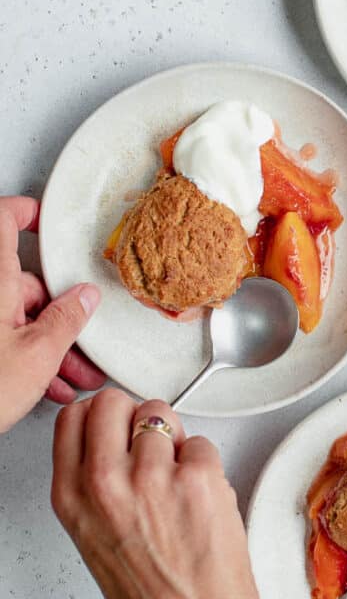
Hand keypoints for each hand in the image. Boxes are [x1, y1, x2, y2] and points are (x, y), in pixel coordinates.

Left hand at [0, 196, 104, 432]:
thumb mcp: (37, 355)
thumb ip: (67, 320)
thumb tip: (85, 297)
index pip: (4, 220)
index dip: (25, 213)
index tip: (45, 220)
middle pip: (23, 284)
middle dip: (58, 315)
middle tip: (83, 343)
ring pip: (15, 318)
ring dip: (46, 344)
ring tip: (70, 377)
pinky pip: (0, 337)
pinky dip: (23, 355)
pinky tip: (43, 385)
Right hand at [53, 390, 346, 598]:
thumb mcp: (96, 542)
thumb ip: (96, 489)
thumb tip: (115, 445)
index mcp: (73, 498)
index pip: (73, 416)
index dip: (101, 418)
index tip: (116, 427)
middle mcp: (105, 481)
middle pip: (114, 402)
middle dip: (137, 418)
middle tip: (153, 448)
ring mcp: (152, 475)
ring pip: (162, 414)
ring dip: (176, 442)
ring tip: (180, 485)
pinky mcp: (197, 475)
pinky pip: (202, 443)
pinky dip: (207, 466)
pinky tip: (203, 502)